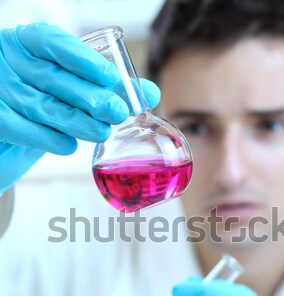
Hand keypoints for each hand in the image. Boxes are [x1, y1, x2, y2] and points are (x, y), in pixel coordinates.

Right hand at [0, 23, 159, 191]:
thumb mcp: (72, 85)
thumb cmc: (47, 98)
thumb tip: (150, 93)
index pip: (52, 42)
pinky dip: (49, 139)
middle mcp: (10, 62)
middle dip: (90, 97)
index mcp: (28, 43)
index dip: (82, 59)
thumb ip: (108, 86)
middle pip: (53, 79)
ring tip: (102, 131)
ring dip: (76, 121)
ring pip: (42, 107)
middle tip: (118, 112)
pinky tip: (70, 146)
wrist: (11, 127)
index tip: (111, 78)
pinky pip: (24, 130)